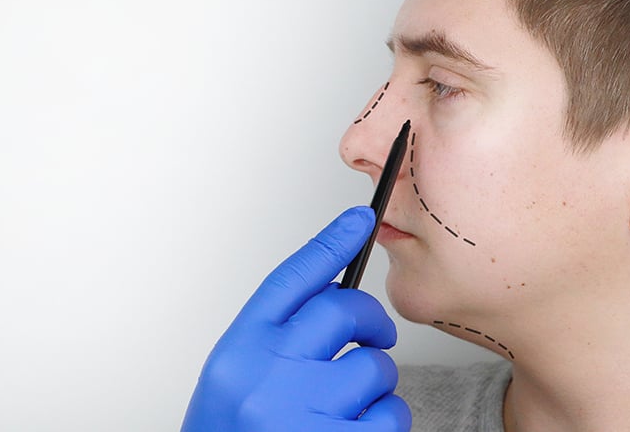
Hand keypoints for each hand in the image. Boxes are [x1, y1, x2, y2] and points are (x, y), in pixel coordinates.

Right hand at [181, 206, 410, 430]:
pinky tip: (357, 431)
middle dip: (369, 323)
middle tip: (372, 338)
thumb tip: (337, 298)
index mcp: (239, 350)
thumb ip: (280, 336)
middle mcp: (265, 375)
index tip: (360, 218)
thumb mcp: (240, 375)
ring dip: (376, 385)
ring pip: (375, 368)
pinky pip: (390, 416)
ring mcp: (299, 414)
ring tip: (349, 406)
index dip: (331, 242)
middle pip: (342, 311)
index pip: (291, 279)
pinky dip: (385, 421)